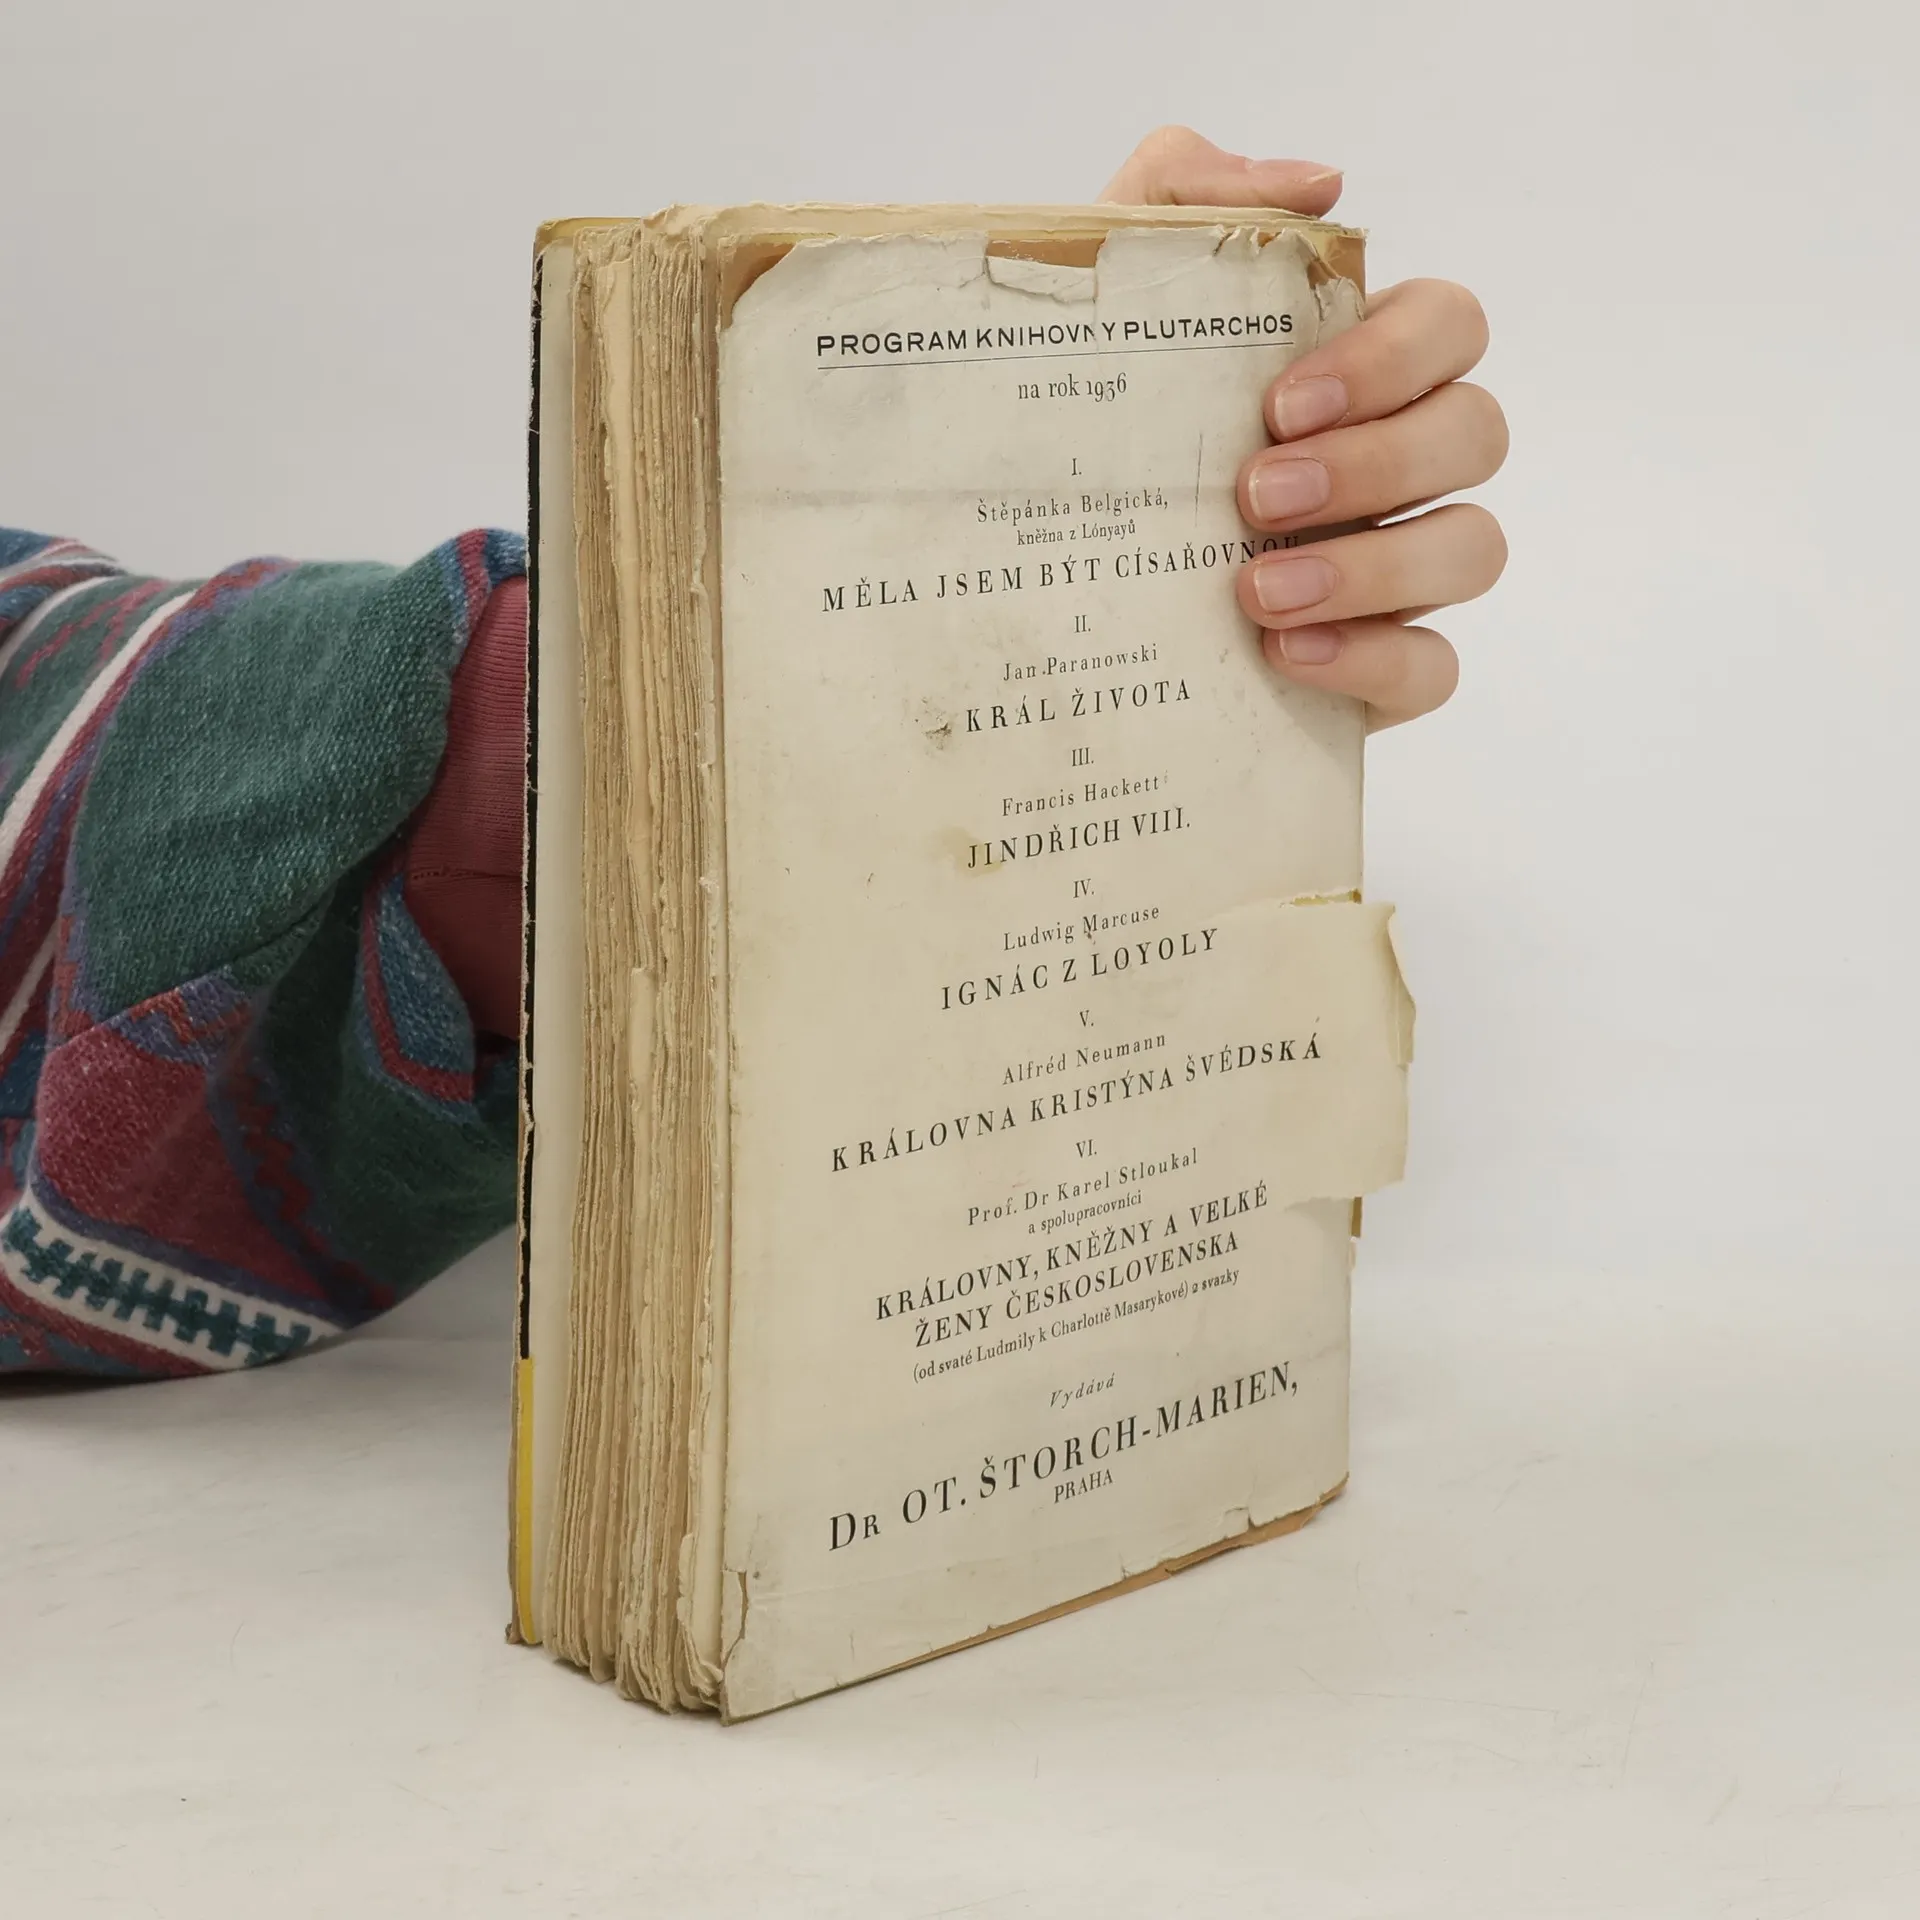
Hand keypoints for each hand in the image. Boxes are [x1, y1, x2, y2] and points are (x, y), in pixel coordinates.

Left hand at [1101, 127, 1506, 728]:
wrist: (1023, 576)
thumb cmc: (1086, 425)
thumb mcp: (1103, 295)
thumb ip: (1188, 196)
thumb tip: (1321, 185)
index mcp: (1356, 369)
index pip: (1449, 327)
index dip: (1392, 358)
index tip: (1279, 403)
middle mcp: (1396, 464)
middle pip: (1475, 435)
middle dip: (1376, 463)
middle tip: (1254, 497)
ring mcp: (1398, 570)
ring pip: (1473, 549)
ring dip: (1375, 567)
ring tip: (1254, 591)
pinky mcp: (1376, 668)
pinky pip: (1434, 668)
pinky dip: (1373, 660)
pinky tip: (1287, 653)